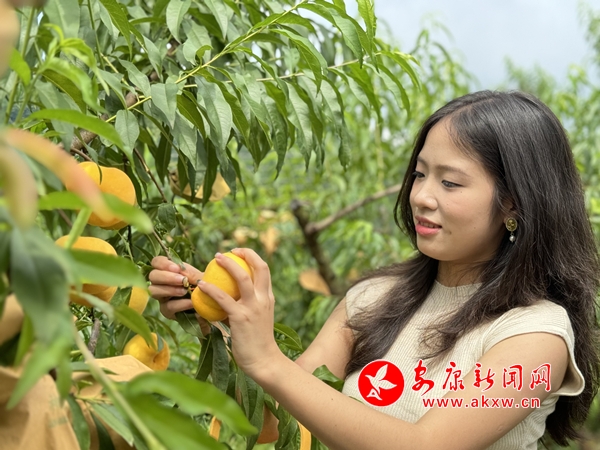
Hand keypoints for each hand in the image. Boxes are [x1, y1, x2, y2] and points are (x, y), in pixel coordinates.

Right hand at [148, 256, 203, 318]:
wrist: (211, 304)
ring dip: (170, 290)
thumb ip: (190, 273)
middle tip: (182, 280)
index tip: (177, 268)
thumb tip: (180, 268)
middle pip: (153, 276)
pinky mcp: (166, 311)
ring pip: (154, 291)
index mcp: (168, 270)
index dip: (163, 263)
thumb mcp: (200, 278)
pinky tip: (191, 302)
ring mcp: (162, 297)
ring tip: (185, 291)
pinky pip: (167, 306)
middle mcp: (161, 283)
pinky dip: (180, 304)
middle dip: (167, 277)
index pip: (156, 262)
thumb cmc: (204, 287)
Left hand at [197, 248, 280, 376]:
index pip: (264, 270)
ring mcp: (253, 308)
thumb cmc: (257, 343)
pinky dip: (211, 289)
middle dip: (245, 253)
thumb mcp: (257, 319)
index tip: (238, 253)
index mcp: (268, 298)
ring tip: (215, 258)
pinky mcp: (241, 318)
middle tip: (227, 251)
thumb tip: (228, 297)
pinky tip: (201, 285)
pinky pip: (223, 298)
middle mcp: (263, 299)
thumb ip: (247, 306)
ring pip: (242, 278)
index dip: (252, 257)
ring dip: (228, 265)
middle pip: (259, 267)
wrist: (264, 362)